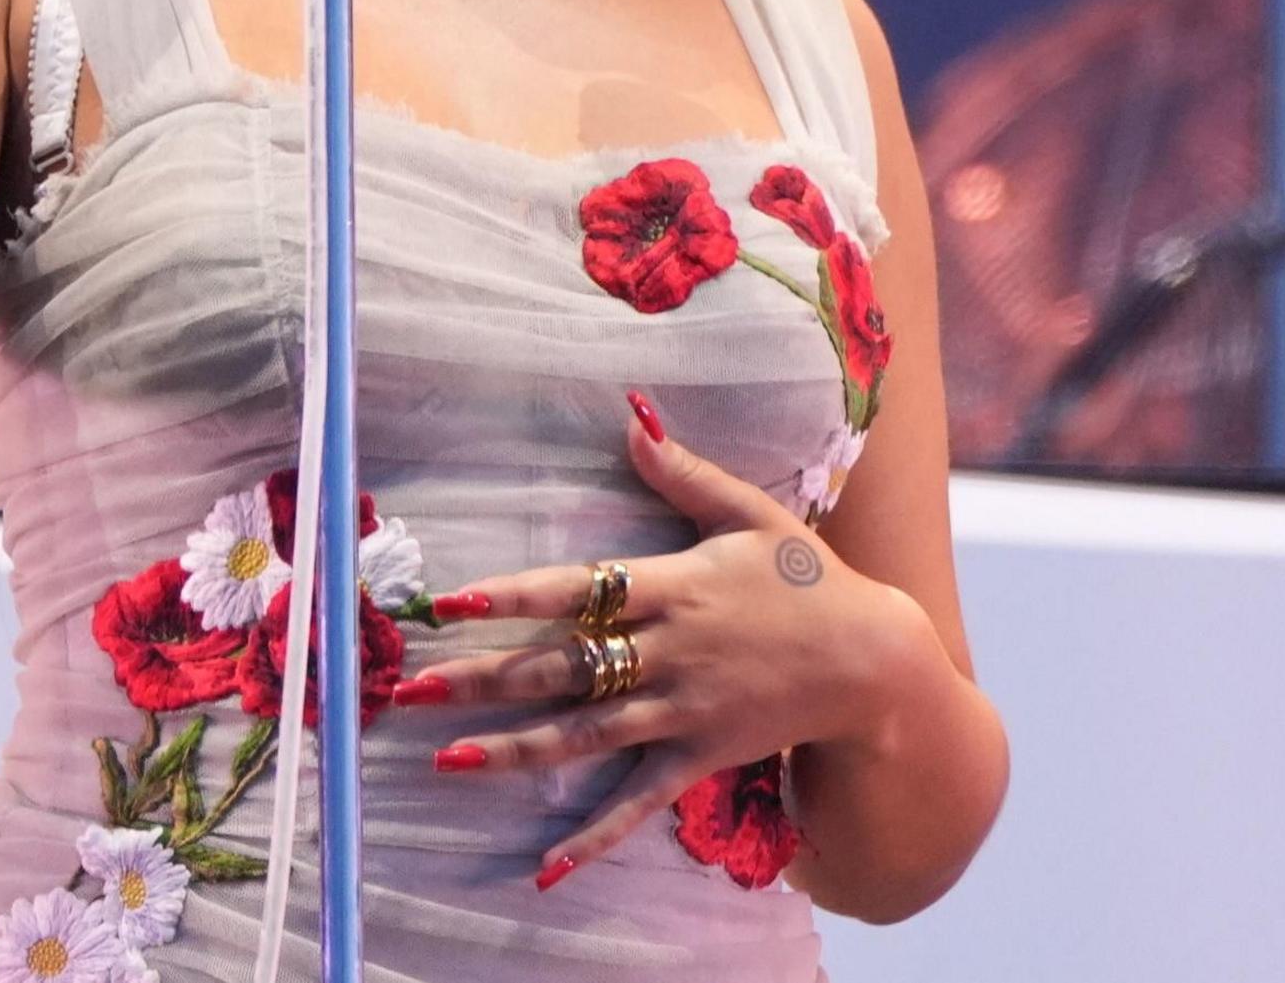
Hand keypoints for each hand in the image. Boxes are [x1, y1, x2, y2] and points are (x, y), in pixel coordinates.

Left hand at [389, 390, 932, 888]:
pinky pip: (638, 800)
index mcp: (673, 587)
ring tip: (445, 758)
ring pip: (584, 734)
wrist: (875, 662)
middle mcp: (669, 652)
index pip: (576, 589)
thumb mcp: (752, 512)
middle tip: (409, 688)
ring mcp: (682, 711)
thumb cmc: (809, 579)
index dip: (511, 595)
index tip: (449, 602)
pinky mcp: (699, 756)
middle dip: (483, 678)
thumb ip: (684, 471)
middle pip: (563, 667)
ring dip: (514, 749)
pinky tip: (547, 866)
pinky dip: (595, 836)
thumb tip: (630, 416)